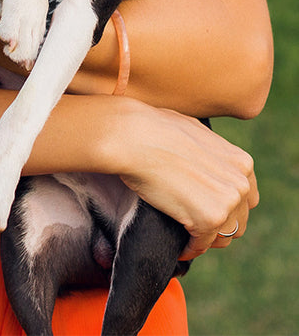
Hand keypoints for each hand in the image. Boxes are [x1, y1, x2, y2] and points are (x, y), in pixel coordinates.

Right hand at [113, 102, 256, 258]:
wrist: (132, 138)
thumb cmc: (153, 129)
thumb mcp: (194, 132)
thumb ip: (211, 153)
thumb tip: (209, 164)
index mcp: (240, 163)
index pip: (246, 198)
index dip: (228, 206)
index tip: (209, 209)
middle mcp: (240, 184)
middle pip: (238, 219)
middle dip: (219, 225)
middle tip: (196, 225)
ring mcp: (226, 202)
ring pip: (224, 236)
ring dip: (207, 239)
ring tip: (189, 237)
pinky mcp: (207, 219)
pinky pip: (201, 244)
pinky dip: (190, 249)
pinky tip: (179, 248)